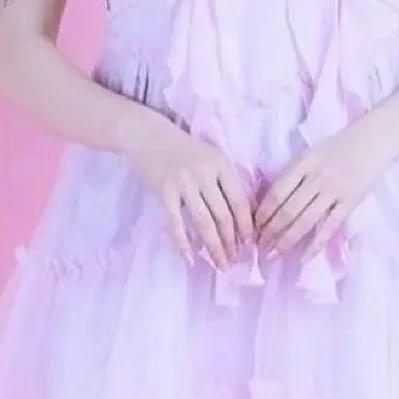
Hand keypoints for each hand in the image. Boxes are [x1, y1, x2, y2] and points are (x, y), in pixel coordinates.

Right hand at [121, 110, 253, 268]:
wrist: (148, 135)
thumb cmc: (184, 150)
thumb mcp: (211, 158)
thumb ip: (226, 182)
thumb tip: (242, 220)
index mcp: (221, 164)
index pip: (240, 201)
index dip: (246, 226)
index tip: (250, 244)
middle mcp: (205, 174)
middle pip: (224, 215)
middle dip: (232, 242)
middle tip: (235, 260)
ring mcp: (183, 183)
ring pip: (204, 222)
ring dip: (214, 246)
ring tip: (220, 263)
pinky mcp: (164, 192)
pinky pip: (175, 224)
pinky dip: (182, 244)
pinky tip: (189, 259)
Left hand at [254, 119, 393, 260]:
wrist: (373, 140)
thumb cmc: (337, 147)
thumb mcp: (310, 154)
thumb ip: (293, 175)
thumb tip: (270, 204)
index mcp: (303, 163)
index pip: (277, 192)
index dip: (263, 212)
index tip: (253, 226)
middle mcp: (317, 177)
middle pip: (288, 210)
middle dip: (270, 231)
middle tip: (259, 246)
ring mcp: (334, 191)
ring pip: (305, 221)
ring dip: (286, 240)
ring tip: (273, 254)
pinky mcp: (350, 202)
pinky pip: (329, 227)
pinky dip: (315, 245)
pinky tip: (303, 258)